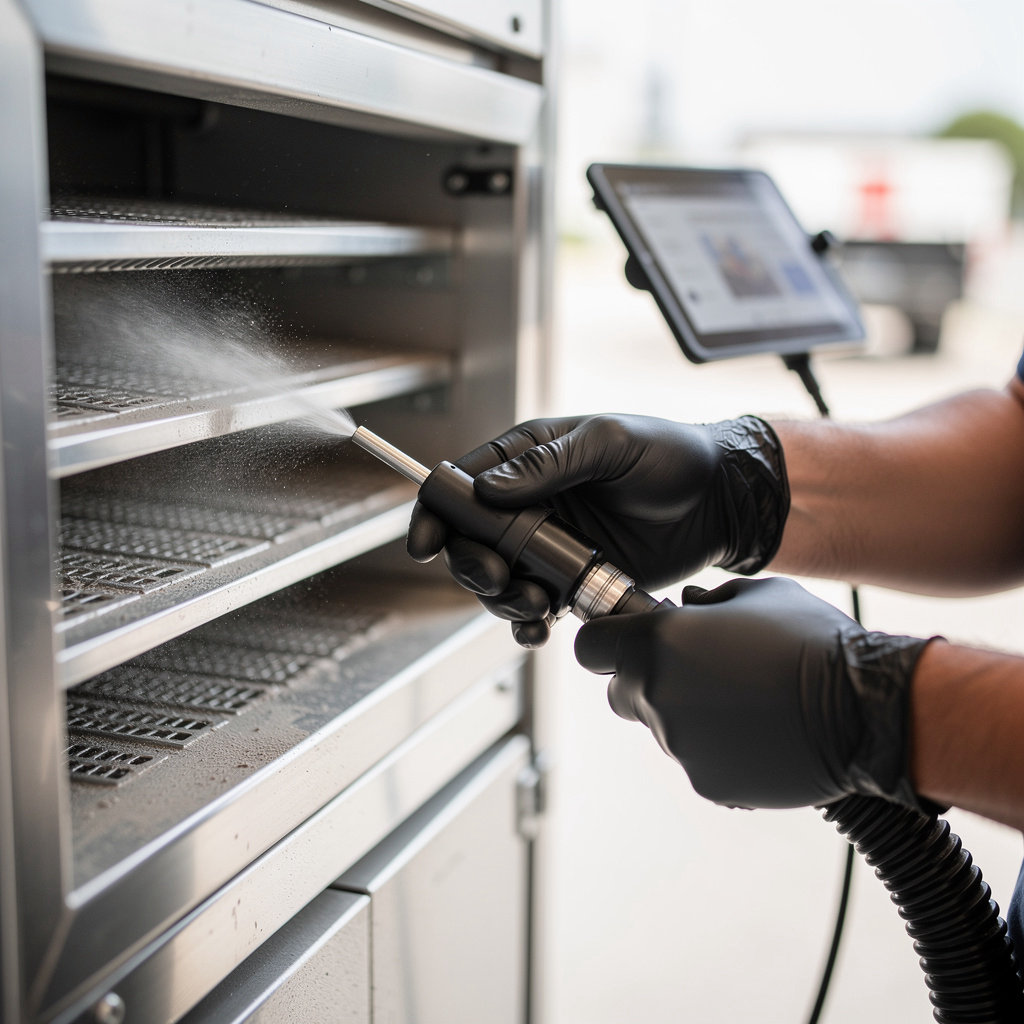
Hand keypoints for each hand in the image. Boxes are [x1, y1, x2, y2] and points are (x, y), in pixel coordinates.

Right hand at [406, 413, 788, 646]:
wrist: (721, 502)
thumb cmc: (670, 456)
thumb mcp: (608, 442)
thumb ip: (548, 464)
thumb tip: (487, 491)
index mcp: (527, 460)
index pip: (460, 486)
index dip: (434, 515)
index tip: (426, 546)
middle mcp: (529, 505)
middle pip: (470, 542)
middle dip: (472, 566)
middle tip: (500, 578)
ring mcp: (549, 546)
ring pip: (498, 582)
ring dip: (502, 599)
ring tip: (537, 602)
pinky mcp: (572, 580)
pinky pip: (534, 609)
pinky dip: (527, 623)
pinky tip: (540, 627)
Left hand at [575, 577, 934, 810]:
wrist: (863, 709)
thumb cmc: (811, 641)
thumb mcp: (756, 595)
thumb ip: (707, 602)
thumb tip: (687, 607)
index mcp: (657, 644)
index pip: (590, 648)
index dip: (606, 644)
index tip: (623, 644)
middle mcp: (657, 695)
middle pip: (621, 693)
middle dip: (646, 683)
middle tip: (696, 673)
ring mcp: (679, 744)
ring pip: (663, 728)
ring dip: (689, 716)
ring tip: (745, 703)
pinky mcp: (707, 782)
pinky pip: (698, 761)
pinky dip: (718, 751)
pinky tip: (759, 733)